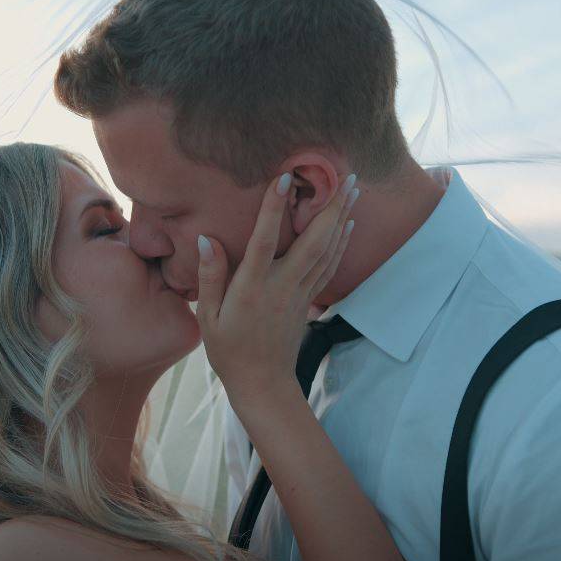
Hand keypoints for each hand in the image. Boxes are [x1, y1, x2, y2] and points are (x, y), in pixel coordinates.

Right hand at [195, 172, 357, 405]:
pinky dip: (341, 243)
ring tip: (353, 190)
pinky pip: (329, 266)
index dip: (273, 209)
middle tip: (347, 177)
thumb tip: (207, 239)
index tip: (284, 178)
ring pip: (327, 251)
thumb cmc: (228, 350)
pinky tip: (348, 225)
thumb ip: (209, 277)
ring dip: (342, 219)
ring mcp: (300, 294)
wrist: (263, 383)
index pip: (264, 241)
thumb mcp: (208, 317)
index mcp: (252, 288)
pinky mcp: (309, 301)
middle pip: (313, 242)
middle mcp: (282, 286)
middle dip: (331, 208)